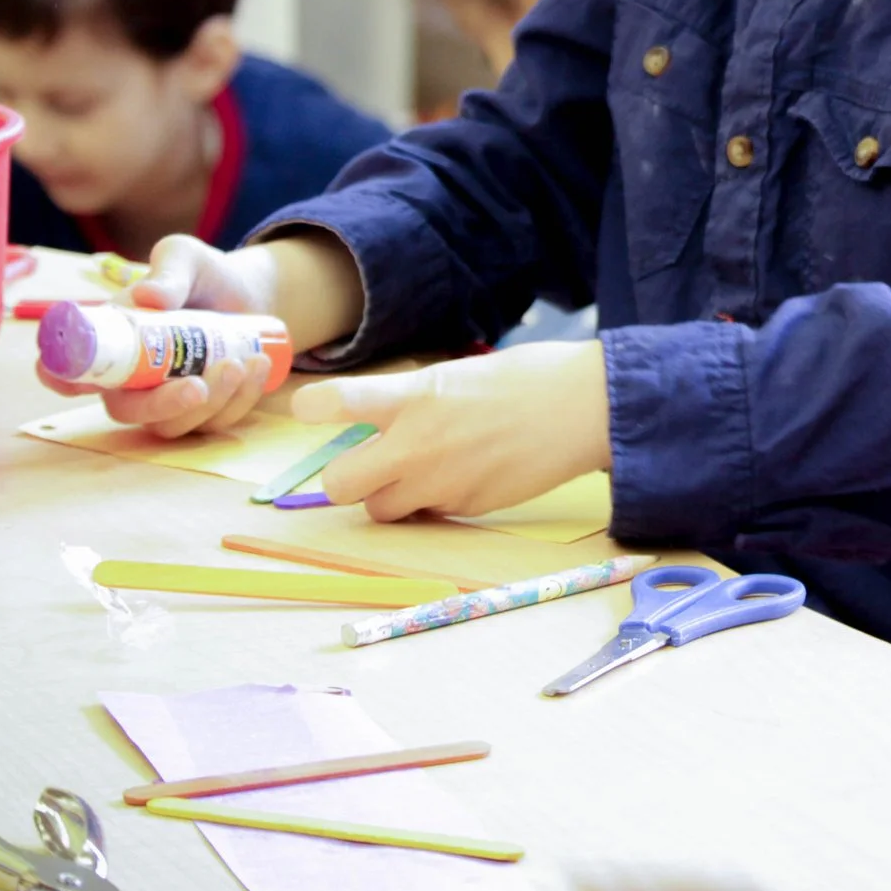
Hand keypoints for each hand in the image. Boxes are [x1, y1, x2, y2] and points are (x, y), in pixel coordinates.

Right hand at [34, 236, 280, 435]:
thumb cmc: (204, 274)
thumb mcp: (185, 258)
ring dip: (211, 402)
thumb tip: (149, 297)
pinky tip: (258, 367)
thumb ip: (168, 272)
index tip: (78, 385)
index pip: (72, 369)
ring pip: (173, 424)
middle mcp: (132, 377)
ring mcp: (167, 398)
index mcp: (113, 340)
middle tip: (198, 386)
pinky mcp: (203, 411)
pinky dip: (240, 400)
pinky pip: (214, 422)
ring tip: (242, 362)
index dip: (65, 380)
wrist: (250, 292)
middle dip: (162, 406)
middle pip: (128, 410)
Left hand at [294, 338, 614, 522]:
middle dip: (347, 479)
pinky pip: (428, 515)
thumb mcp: (458, 376)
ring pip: (381, 511)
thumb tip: (388, 423)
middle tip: (371, 465)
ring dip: (391, 496)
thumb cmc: (527, 379)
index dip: (313, 408)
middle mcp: (417, 444)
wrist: (584, 409)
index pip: (340, 403)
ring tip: (425, 472)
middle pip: (340, 484)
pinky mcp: (465, 508)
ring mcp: (440, 482)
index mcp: (415, 395)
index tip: (307, 410)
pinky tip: (467, 476)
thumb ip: (415, 400)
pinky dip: (435, 503)